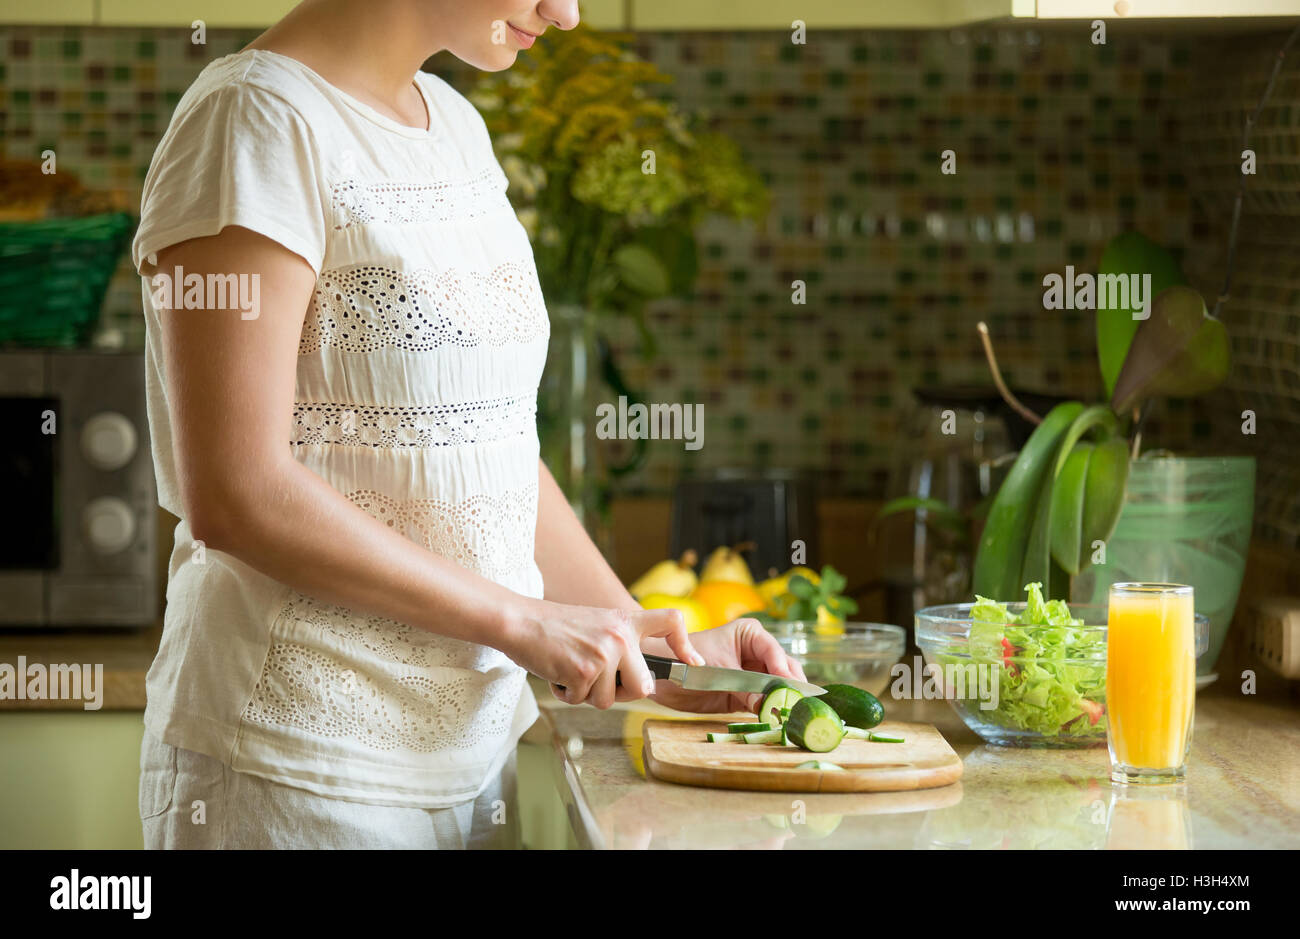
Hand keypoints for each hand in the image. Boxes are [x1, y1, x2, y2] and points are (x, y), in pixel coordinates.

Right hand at [504, 598, 704, 709]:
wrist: (521, 622)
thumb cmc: (555, 627)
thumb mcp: (598, 623)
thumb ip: (620, 643)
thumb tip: (640, 680)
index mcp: (625, 622)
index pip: (671, 622)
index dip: (686, 645)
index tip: (692, 663)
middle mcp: (620, 636)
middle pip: (643, 687)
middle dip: (620, 693)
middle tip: (596, 680)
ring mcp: (604, 653)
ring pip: (608, 701)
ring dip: (586, 694)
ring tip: (570, 670)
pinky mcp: (584, 671)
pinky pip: (582, 700)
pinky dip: (567, 694)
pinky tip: (558, 672)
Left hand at [648, 617, 807, 713]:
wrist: (663, 676)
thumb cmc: (685, 662)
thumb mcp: (716, 673)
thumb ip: (743, 689)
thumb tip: (767, 705)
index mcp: (750, 635)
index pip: (773, 651)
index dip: (782, 669)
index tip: (790, 686)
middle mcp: (757, 652)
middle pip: (783, 668)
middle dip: (790, 686)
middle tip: (797, 704)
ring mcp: (754, 674)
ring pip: (779, 686)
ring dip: (784, 699)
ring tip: (791, 713)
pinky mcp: (748, 694)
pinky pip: (765, 702)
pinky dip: (772, 710)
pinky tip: (780, 719)